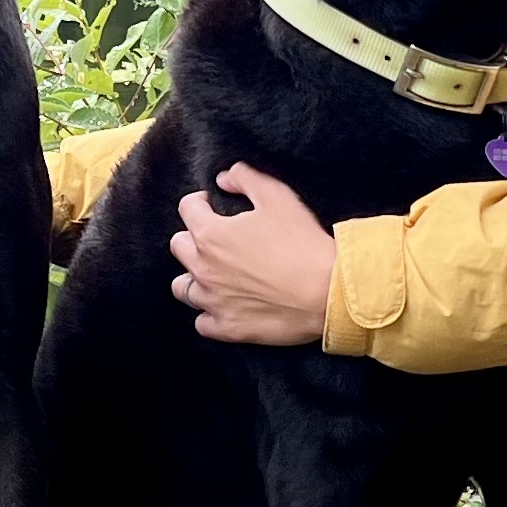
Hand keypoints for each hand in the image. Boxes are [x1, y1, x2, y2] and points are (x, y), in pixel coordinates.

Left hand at [169, 165, 334, 344]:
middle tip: (217, 238)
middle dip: (193, 237)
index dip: (200, 202)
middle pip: (179, 247)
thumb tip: (224, 177)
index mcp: (210, 235)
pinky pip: (202, 322)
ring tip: (215, 273)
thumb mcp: (277, 196)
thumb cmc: (303, 243)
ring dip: (194, 277)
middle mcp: (203, 269)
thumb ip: (245, 178)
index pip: (187, 209)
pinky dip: (209, 313)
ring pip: (183, 288)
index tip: (213, 204)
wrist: (327, 292)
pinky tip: (224, 305)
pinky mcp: (228, 328)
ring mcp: (213, 302)